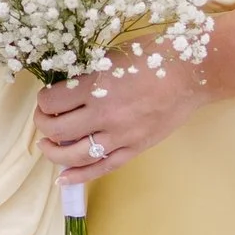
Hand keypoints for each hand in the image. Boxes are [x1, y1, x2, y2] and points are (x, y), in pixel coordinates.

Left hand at [34, 56, 209, 184]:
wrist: (191, 73)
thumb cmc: (153, 56)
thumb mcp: (111, 57)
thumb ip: (87, 75)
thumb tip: (62, 89)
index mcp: (96, 87)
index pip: (52, 102)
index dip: (43, 100)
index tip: (46, 98)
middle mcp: (105, 115)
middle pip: (57, 129)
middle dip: (43, 124)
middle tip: (44, 118)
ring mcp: (121, 136)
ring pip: (74, 155)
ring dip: (53, 152)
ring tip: (48, 145)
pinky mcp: (135, 148)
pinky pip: (102, 168)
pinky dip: (79, 176)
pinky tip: (63, 178)